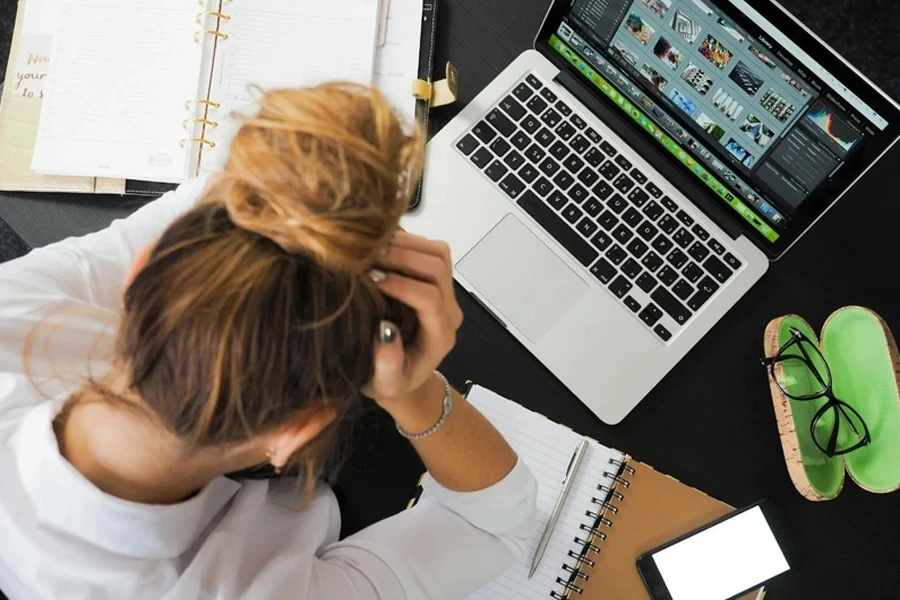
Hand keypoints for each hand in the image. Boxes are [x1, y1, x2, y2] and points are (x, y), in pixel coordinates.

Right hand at [362, 231, 462, 407]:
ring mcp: (445, 293)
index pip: (430, 299)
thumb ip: (387, 364)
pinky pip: (431, 250)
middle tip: (369, 256)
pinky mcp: (436, 280)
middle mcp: (448, 311)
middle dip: (403, 257)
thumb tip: (385, 331)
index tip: (372, 279)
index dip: (402, 285)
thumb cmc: (391, 381)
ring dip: (407, 244)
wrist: (403, 376)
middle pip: (438, 268)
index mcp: (439, 336)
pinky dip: (407, 241)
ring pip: (439, 253)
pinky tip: (380, 245)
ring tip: (373, 247)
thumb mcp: (384, 384)